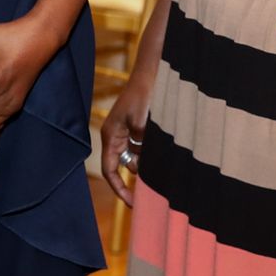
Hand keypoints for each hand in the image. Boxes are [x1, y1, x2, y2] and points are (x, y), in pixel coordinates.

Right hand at [100, 68, 152, 206]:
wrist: (151, 72)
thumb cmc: (144, 95)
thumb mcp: (144, 124)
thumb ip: (142, 147)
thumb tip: (144, 167)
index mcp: (111, 136)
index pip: (109, 170)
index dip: (119, 189)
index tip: (133, 203)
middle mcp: (116, 136)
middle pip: (123, 166)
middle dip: (137, 178)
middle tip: (154, 193)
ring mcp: (126, 131)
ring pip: (135, 157)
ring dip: (147, 165)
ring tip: (165, 174)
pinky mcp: (137, 126)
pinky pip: (143, 148)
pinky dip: (152, 155)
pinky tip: (166, 157)